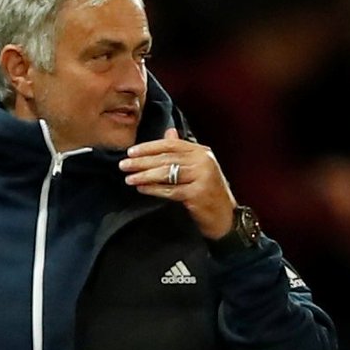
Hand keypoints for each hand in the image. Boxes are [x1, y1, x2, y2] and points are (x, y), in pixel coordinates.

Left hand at [120, 128, 236, 238]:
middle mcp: (203, 161)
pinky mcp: (198, 193)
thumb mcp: (198, 168)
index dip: (149, 147)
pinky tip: (142, 188)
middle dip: (142, 161)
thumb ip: (182, 151)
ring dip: (144, 175)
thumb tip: (168, 132)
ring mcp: (202, 176)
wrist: (225, 218)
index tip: (131, 152)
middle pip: (166, 158)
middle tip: (124, 165)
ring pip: (167, 173)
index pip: (171, 144)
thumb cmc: (209, 192)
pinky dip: (154, 189)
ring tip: (129, 178)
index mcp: (202, 151)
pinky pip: (170, 190)